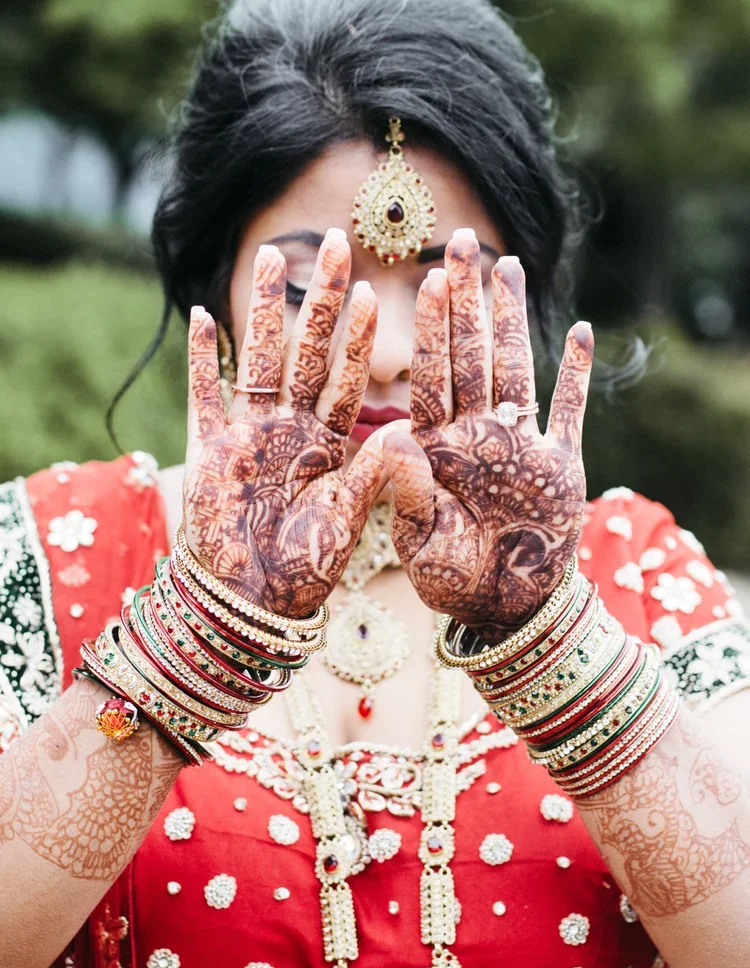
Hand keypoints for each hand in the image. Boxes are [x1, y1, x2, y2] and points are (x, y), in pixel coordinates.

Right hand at [183, 229, 385, 617]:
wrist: (252, 601)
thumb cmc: (305, 567)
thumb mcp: (347, 518)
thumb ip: (370, 474)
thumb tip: (399, 430)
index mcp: (329, 442)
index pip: (348, 377)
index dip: (359, 337)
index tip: (375, 292)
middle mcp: (291, 427)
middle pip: (307, 351)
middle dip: (320, 300)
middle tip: (336, 244)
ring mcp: (248, 433)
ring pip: (258, 357)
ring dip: (262, 309)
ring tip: (272, 257)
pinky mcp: (208, 448)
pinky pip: (203, 395)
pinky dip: (200, 361)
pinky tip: (200, 316)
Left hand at [381, 228, 593, 642]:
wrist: (504, 608)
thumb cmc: (452, 579)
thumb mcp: (419, 535)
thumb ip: (404, 486)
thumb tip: (389, 434)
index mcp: (436, 448)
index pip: (433, 377)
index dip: (432, 329)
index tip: (427, 280)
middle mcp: (475, 436)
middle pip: (471, 357)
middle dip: (465, 301)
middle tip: (459, 241)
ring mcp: (518, 445)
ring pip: (514, 368)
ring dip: (512, 320)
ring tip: (506, 267)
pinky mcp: (558, 464)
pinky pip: (567, 411)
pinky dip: (575, 375)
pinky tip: (579, 333)